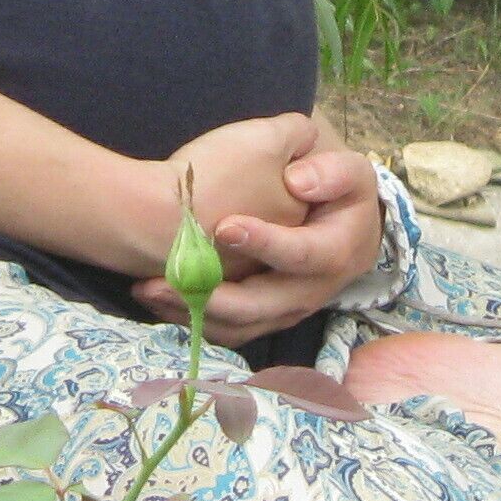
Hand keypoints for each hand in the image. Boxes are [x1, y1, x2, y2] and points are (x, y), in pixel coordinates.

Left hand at [134, 133, 384, 345]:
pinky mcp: (264, 318)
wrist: (334, 218)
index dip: (267, 243)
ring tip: (151, 289)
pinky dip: (192, 317)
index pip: (304, 254)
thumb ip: (332, 171)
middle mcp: (314, 292)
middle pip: (264, 305)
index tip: (225, 227)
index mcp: (339, 253)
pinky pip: (226, 330)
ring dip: (194, 310)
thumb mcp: (348, 172)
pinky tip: (158, 296)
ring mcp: (287, 310)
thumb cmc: (335, 188)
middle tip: (172, 275)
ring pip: (240, 325)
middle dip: (217, 295)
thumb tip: (298, 182)